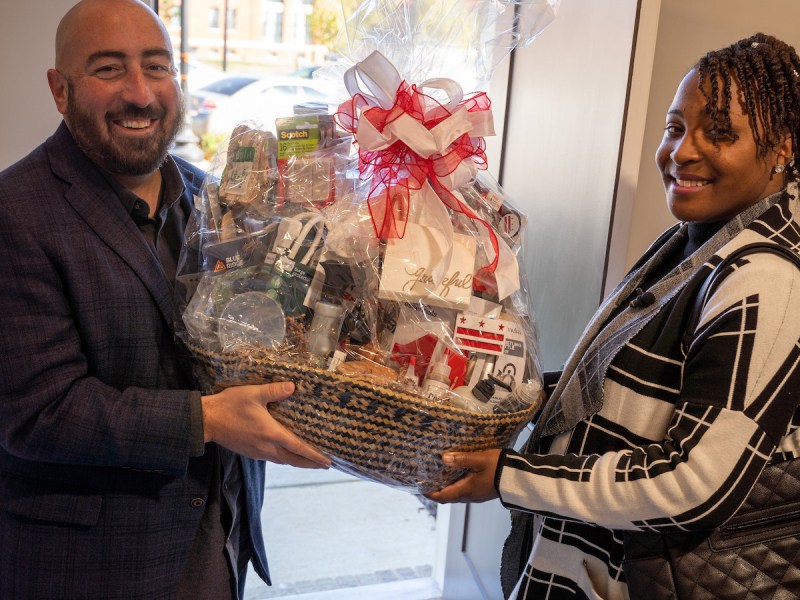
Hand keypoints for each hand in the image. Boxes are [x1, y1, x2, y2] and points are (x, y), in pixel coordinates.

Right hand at [201, 382, 330, 468]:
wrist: (207, 421)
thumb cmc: (230, 406)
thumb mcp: (253, 394)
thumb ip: (274, 391)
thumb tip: (293, 387)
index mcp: (271, 434)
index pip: (298, 448)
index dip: (314, 455)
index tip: (327, 461)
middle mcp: (267, 448)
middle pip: (294, 460)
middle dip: (311, 463)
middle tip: (325, 465)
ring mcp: (258, 452)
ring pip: (283, 461)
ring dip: (298, 462)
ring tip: (310, 461)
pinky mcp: (250, 452)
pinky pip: (274, 459)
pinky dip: (285, 458)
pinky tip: (287, 454)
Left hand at [425, 449, 501, 503]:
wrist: (520, 476)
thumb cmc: (499, 467)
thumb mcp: (479, 459)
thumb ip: (461, 459)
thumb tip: (443, 458)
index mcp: (466, 491)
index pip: (442, 496)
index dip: (430, 493)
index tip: (420, 488)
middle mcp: (470, 496)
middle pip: (448, 496)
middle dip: (436, 490)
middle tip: (427, 479)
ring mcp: (477, 495)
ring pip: (456, 494)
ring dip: (446, 487)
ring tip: (438, 474)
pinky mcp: (483, 491)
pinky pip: (465, 490)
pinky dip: (456, 484)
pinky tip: (456, 473)